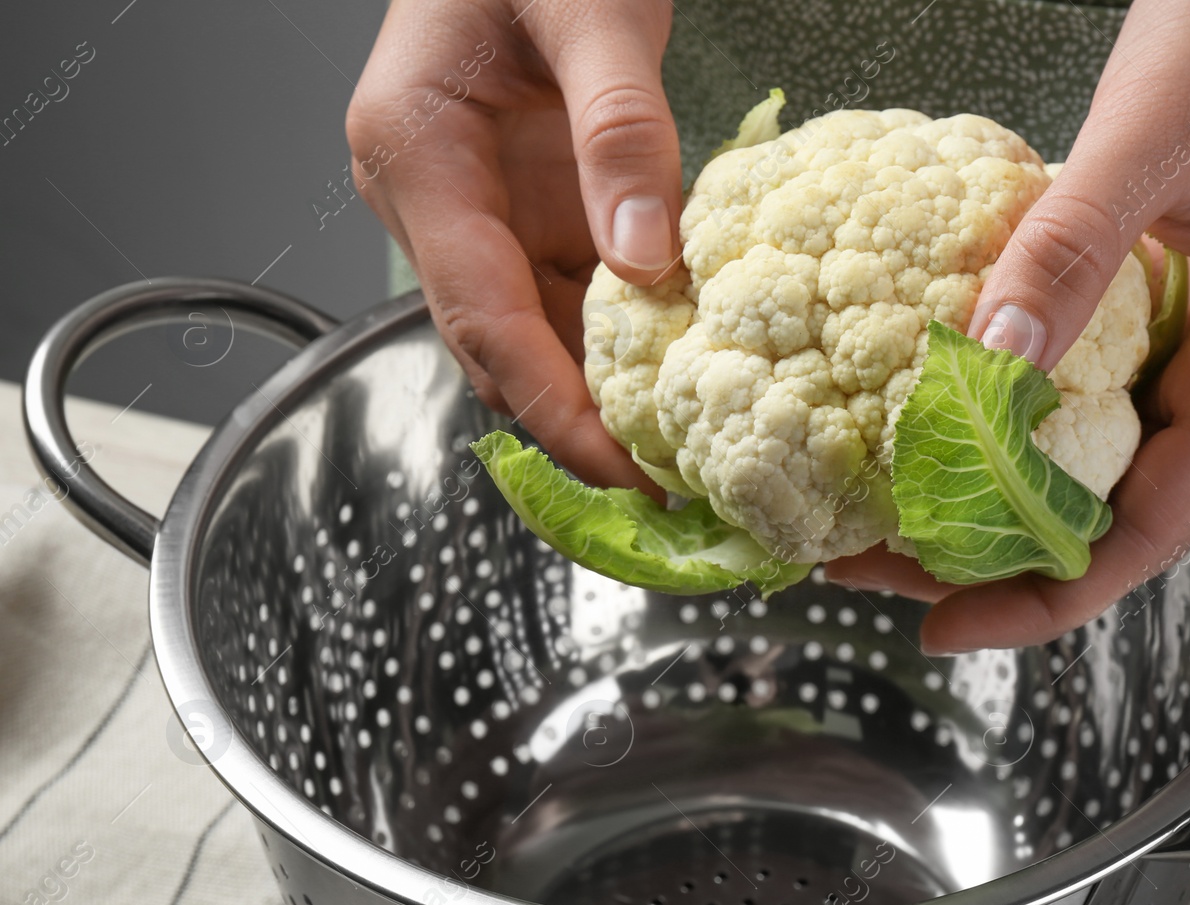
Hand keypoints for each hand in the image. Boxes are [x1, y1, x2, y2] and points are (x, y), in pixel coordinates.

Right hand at [346, 0, 680, 493]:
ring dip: (603, 392)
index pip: (481, 316)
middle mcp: (439, 197)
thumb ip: (619, 131)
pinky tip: (681, 373)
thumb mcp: (592, 11)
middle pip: (501, 343)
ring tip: (685, 451)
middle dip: (579, 422)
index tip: (622, 473)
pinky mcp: (533, 203)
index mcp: (417, 156)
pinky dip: (623, 340)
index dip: (552, 407)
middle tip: (671, 487)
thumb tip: (648, 260)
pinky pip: (572, 293)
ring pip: (537, 330)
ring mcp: (484, 205)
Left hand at [828, 0, 1189, 653]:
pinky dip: (1011, 418)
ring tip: (888, 512)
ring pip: (1096, 459)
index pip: (1158, 526)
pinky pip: (1087, 390)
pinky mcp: (1169, 304)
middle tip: (879, 568)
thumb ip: (1071, 249)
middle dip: (1000, 557)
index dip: (1053, 595)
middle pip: (1117, 510)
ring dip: (998, 493)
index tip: (952, 625)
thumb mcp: (1153, 138)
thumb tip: (988, 357)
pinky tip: (936, 421)